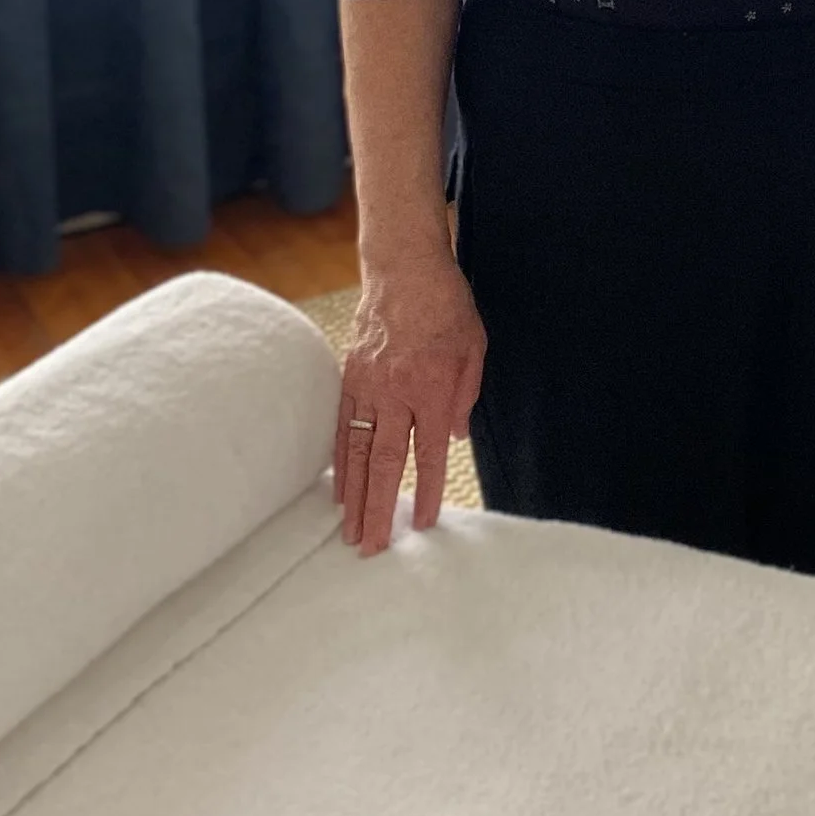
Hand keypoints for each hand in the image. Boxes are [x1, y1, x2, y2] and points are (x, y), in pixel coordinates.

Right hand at [333, 253, 484, 553]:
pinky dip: (340, 461)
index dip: (427, 491)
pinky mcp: (350, 378)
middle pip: (386, 463)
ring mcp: (368, 387)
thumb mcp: (475, 348)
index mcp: (433, 388)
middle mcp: (397, 393)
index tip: (422, 523)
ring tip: (349, 531)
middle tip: (372, 548)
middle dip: (379, 509)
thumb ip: (467, 395)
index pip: (430, 452)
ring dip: (353, 496)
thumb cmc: (448, 306)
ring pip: (358, 452)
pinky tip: (338, 487)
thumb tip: (454, 439)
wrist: (404, 268)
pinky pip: (343, 428)